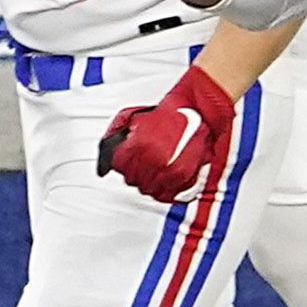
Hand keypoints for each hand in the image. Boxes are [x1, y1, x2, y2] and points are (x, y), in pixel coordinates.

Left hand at [96, 65, 236, 203]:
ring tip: (152, 173)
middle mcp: (153, 161)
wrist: (198, 111)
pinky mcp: (184, 177)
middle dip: (135, 173)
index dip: (121, 164)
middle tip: (141, 165)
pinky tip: (163, 184)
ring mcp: (170, 172)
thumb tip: (108, 148)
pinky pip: (167, 195)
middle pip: (132, 180)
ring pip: (149, 189)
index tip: (125, 161)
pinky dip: (164, 192)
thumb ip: (116, 133)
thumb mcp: (134, 117)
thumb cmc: (170, 113)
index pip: (119, 167)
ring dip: (149, 183)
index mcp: (138, 146)